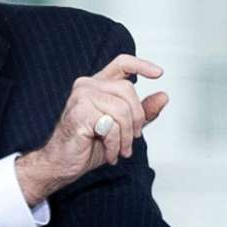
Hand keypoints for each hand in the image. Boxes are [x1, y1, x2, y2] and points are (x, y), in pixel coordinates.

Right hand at [14, 54, 168, 202]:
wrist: (62, 163)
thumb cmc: (88, 145)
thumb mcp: (123, 127)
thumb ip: (142, 112)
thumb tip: (164, 96)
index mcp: (97, 85)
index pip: (122, 63)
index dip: (142, 65)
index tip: (159, 73)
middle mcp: (87, 86)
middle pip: (128, 90)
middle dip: (137, 118)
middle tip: (132, 139)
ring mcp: (81, 97)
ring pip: (122, 110)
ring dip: (126, 137)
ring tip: (121, 150)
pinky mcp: (79, 113)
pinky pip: (111, 126)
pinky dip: (115, 144)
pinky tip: (110, 153)